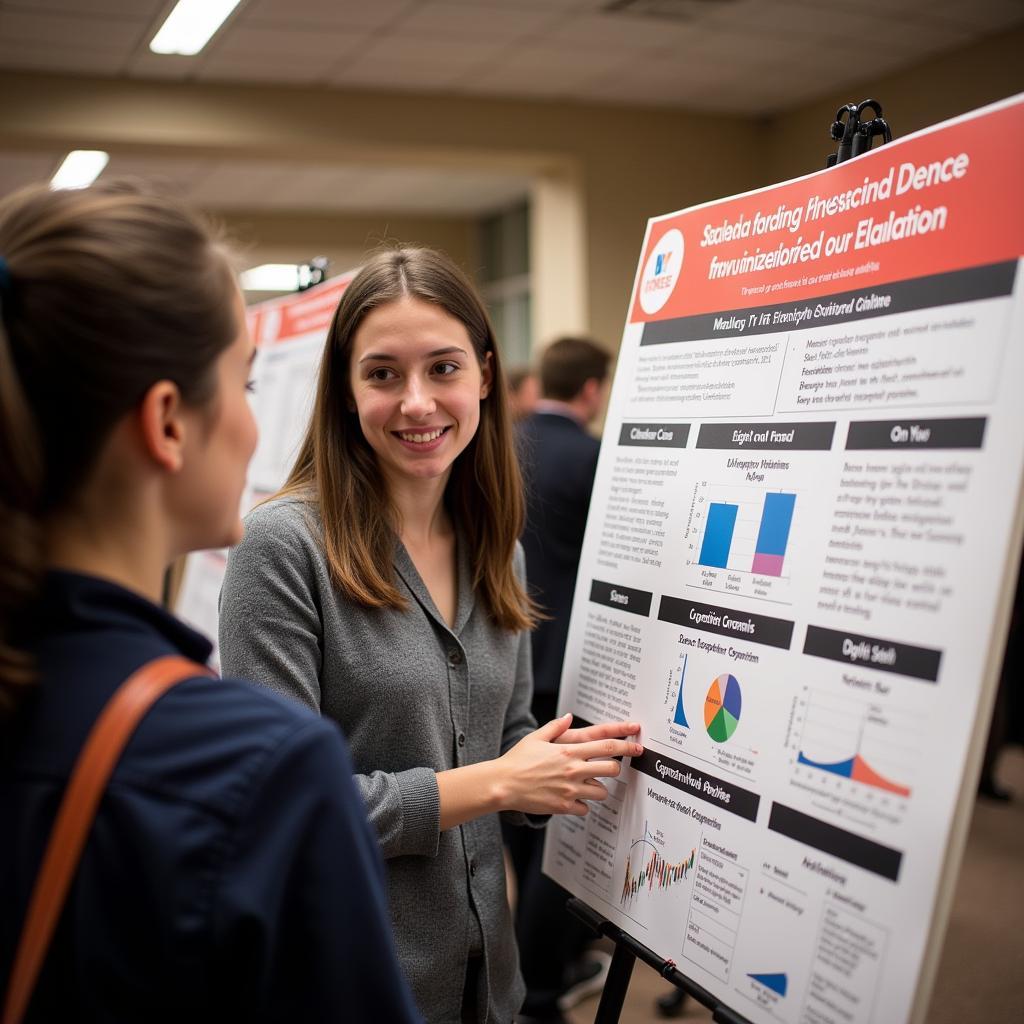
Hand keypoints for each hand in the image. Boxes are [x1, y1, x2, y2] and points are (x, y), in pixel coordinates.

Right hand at [495, 714, 643, 816]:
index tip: (637, 745)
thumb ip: (556, 727)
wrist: (503, 784)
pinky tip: (572, 799)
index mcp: (569, 750)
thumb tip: (568, 717)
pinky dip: (581, 805)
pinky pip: (585, 808)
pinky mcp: (564, 806)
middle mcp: (573, 770)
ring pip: (601, 791)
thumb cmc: (518, 760)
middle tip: (611, 769)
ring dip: (598, 788)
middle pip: (612, 769)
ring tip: (586, 785)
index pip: (606, 746)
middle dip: (616, 768)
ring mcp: (570, 790)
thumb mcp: (536, 737)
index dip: (626, 744)